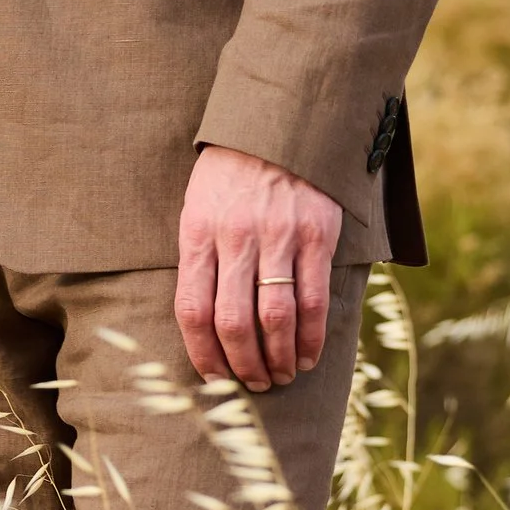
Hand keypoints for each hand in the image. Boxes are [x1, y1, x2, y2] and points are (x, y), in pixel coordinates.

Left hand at [175, 143, 342, 391]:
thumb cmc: (230, 175)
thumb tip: (202, 324)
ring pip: (276, 318)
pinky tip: (308, 355)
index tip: (213, 378)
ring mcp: (279, 236)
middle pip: (234, 322)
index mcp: (198, 232)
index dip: (202, 353)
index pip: (192, 309)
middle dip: (243, 365)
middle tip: (253, 384)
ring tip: (280, 376)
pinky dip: (311, 336)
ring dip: (278, 358)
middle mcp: (236, 237)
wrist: (279, 125)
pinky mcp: (317, 234)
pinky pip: (313, 299)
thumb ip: (199, 259)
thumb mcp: (198, 208)